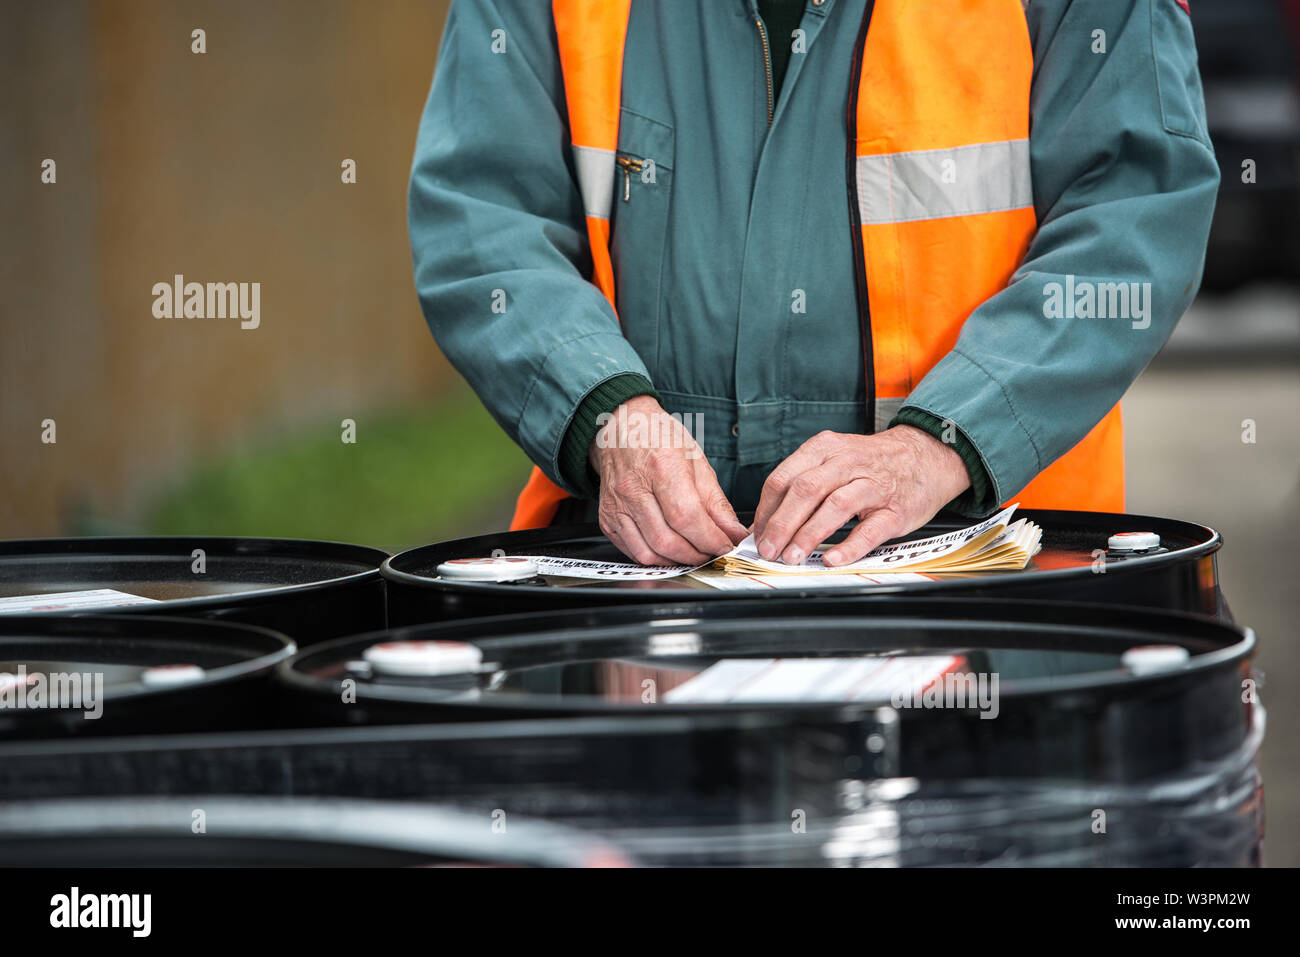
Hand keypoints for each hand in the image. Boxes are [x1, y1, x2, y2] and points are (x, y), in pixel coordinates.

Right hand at [591, 395, 747, 564]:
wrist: (620, 427)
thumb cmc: (657, 437)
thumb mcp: (696, 460)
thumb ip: (716, 501)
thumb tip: (733, 532)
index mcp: (661, 465)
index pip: (687, 517)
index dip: (710, 539)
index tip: (725, 545)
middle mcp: (633, 487)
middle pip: (667, 540)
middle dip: (697, 555)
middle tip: (712, 551)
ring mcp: (616, 505)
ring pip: (648, 553)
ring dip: (677, 561)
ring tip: (694, 552)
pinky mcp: (606, 518)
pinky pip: (632, 552)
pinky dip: (656, 558)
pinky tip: (670, 550)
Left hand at [751, 425, 970, 566]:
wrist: (926, 456)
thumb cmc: (872, 464)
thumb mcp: (834, 459)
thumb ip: (802, 484)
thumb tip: (766, 524)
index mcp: (824, 449)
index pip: (783, 478)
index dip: (766, 510)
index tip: (757, 534)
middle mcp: (847, 462)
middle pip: (805, 491)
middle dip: (781, 524)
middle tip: (768, 551)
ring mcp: (873, 485)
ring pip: (834, 506)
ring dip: (808, 534)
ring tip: (792, 557)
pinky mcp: (896, 509)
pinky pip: (870, 529)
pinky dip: (849, 546)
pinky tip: (832, 559)